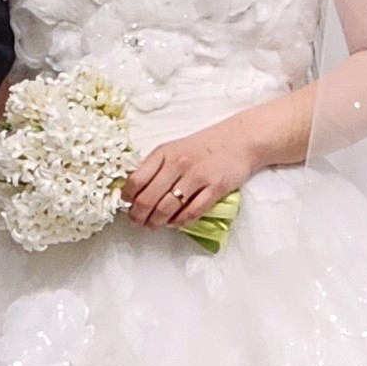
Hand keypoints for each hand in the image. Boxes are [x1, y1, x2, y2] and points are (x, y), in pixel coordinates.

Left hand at [122, 114, 263, 233]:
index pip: (135, 180)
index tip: (127, 205)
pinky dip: (179, 222)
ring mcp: (197, 177)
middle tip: (138, 222)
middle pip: (148, 199)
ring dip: (156, 222)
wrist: (239, 140)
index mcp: (164, 153)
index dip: (127, 198)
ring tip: (154, 225)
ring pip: (167, 209)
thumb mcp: (174, 149)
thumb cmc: (204, 146)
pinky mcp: (215, 189)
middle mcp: (178, 164)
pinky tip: (175, 222)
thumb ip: (155, 166)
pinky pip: (191, 212)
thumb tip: (134, 190)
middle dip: (139, 216)